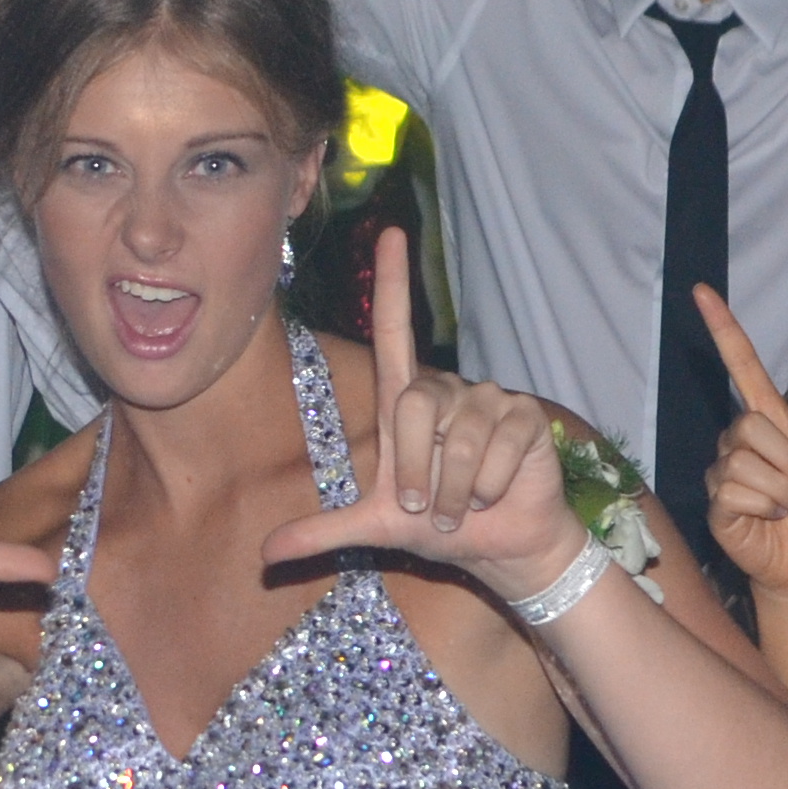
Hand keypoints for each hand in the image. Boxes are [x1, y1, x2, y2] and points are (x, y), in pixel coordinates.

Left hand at [259, 232, 583, 589]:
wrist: (499, 548)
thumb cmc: (439, 526)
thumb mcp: (375, 529)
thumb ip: (322, 533)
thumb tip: (263, 554)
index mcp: (407, 402)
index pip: (395, 331)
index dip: (392, 284)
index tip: (392, 234)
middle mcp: (446, 390)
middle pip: (413, 408)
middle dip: (415, 474)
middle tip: (427, 509)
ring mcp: (489, 398)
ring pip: (456, 437)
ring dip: (452, 489)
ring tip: (461, 506)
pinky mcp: (523, 417)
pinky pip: (494, 447)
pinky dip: (487, 486)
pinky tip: (494, 494)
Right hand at [693, 284, 787, 604]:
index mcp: (770, 421)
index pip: (741, 365)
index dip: (723, 329)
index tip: (701, 290)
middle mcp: (739, 440)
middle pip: (748, 422)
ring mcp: (724, 470)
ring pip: (742, 461)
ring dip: (780, 489)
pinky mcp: (715, 503)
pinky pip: (734, 491)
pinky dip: (764, 508)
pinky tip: (771, 519)